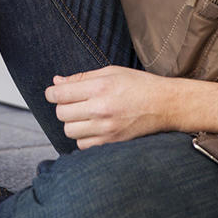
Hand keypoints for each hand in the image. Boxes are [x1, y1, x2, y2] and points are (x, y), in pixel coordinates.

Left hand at [44, 65, 171, 148]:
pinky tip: (93, 128)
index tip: (53, 93)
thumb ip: (81, 77)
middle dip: (63, 107)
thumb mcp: (111, 72)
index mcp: (100, 87)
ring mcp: (106, 128)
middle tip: (73, 103)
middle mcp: (101, 108)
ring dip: (72, 123)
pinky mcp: (112, 143)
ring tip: (84, 116)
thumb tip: (56, 82)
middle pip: (62, 113)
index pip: (60, 94)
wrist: (165, 105)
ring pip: (69, 131)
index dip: (51, 93)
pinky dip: (83, 137)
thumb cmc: (139, 85)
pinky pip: (82, 145)